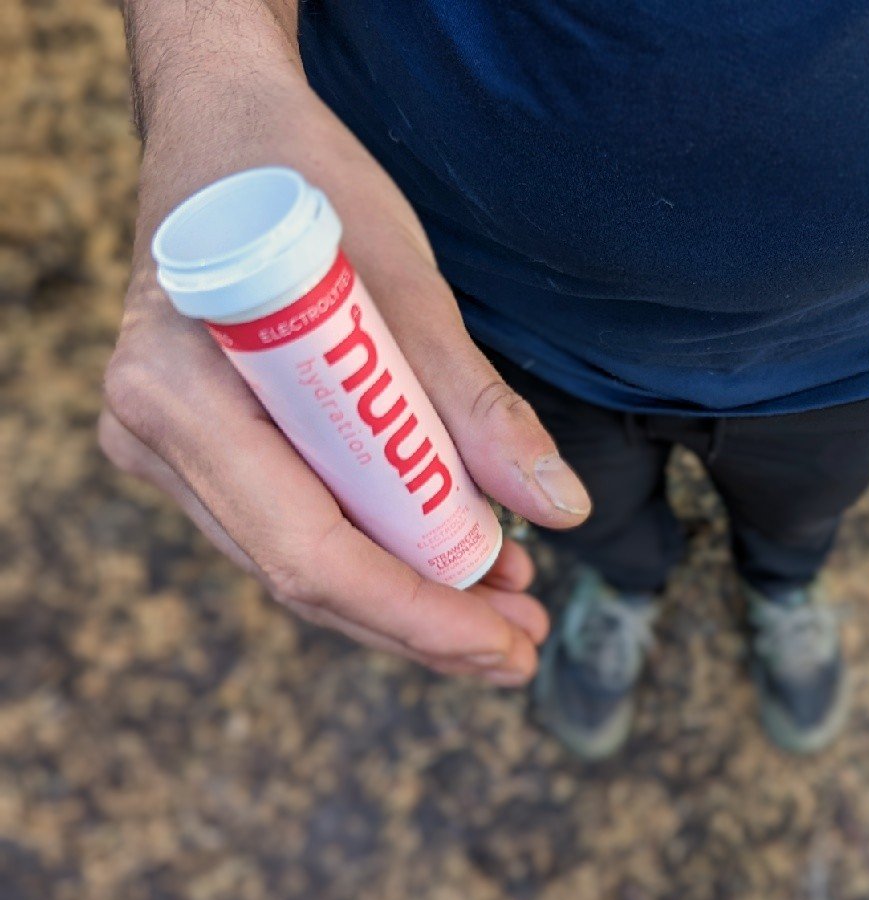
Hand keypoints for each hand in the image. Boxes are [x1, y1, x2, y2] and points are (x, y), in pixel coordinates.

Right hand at [100, 74, 590, 681]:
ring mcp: (167, 449)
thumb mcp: (403, 285)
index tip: (507, 643)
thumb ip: (474, 405)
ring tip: (510, 608)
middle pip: (303, 574)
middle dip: (422, 622)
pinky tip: (455, 561)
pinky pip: (293, 523)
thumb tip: (559, 508)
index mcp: (180, 391)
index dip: (415, 611)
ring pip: (300, 561)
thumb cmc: (300, 183)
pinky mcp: (201, 448)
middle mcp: (153, 435)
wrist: (226, 127)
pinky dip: (379, 548)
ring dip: (410, 595)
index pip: (307, 547)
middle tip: (524, 646)